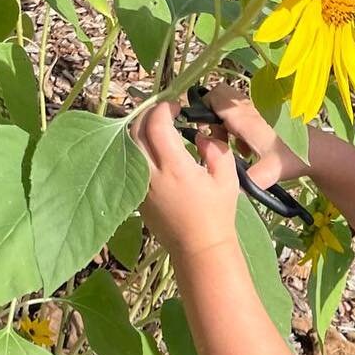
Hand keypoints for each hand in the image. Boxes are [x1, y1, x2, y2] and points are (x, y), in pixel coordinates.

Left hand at [129, 99, 239, 262]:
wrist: (199, 248)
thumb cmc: (217, 214)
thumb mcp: (226, 178)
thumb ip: (215, 149)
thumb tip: (202, 134)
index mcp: (175, 167)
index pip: (156, 125)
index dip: (163, 109)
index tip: (175, 107)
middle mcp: (152, 174)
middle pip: (136, 131)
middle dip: (148, 115)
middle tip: (163, 112)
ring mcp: (141, 186)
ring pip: (128, 147)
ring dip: (139, 130)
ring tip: (155, 128)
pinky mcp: (137, 196)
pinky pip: (130, 164)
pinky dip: (138, 149)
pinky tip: (152, 150)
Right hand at [203, 85, 311, 186]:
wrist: (319, 153)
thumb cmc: (293, 160)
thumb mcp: (270, 173)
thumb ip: (250, 179)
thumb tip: (232, 189)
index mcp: (246, 118)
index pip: (214, 97)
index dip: (203, 109)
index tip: (205, 131)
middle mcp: (250, 109)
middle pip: (220, 97)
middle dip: (211, 115)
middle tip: (218, 139)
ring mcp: (258, 110)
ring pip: (231, 107)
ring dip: (225, 124)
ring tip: (233, 147)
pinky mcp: (265, 117)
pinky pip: (242, 115)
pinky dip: (238, 128)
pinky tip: (247, 149)